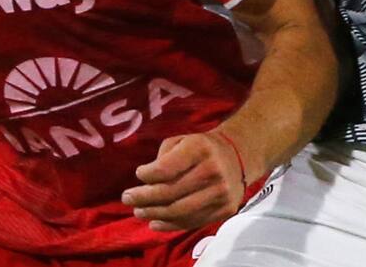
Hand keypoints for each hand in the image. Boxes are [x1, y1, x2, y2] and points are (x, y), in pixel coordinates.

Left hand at [120, 131, 246, 230]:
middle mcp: (213, 171)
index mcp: (200, 148)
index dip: (147, 175)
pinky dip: (170, 225)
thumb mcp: (182, 140)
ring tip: (138, 212)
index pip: (167, 168)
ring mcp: (221, 193)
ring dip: (154, 214)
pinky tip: (154, 223)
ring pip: (180, 211)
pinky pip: (192, 221)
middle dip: (144, 198)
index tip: (138, 174)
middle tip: (127, 198)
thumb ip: (164, 157)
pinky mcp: (224, 210)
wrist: (238, 157)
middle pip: (171, 192)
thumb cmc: (201, 147)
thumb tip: (147, 182)